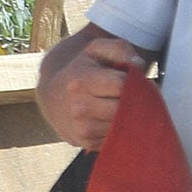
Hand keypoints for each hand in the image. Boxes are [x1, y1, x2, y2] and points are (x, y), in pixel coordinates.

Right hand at [36, 28, 145, 151]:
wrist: (52, 97)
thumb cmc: (81, 70)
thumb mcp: (95, 50)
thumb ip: (120, 49)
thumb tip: (138, 65)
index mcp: (79, 82)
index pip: (122, 86)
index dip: (137, 83)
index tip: (137, 81)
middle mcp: (77, 108)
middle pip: (124, 108)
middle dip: (135, 102)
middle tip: (133, 95)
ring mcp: (81, 128)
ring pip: (123, 125)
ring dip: (129, 117)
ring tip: (122, 106)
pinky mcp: (86, 143)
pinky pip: (117, 137)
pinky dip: (120, 129)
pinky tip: (112, 118)